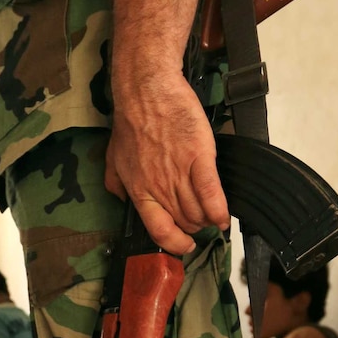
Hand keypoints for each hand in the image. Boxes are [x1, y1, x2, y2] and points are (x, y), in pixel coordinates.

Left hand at [105, 71, 229, 254]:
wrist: (146, 92)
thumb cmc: (131, 123)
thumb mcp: (113, 160)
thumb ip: (117, 186)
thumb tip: (124, 202)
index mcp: (139, 192)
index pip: (159, 231)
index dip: (174, 243)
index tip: (184, 245)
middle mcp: (160, 188)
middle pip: (184, 222)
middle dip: (194, 227)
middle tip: (200, 221)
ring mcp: (179, 173)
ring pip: (199, 212)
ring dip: (208, 219)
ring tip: (213, 216)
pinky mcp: (199, 157)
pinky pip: (211, 192)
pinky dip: (220, 209)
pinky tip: (224, 217)